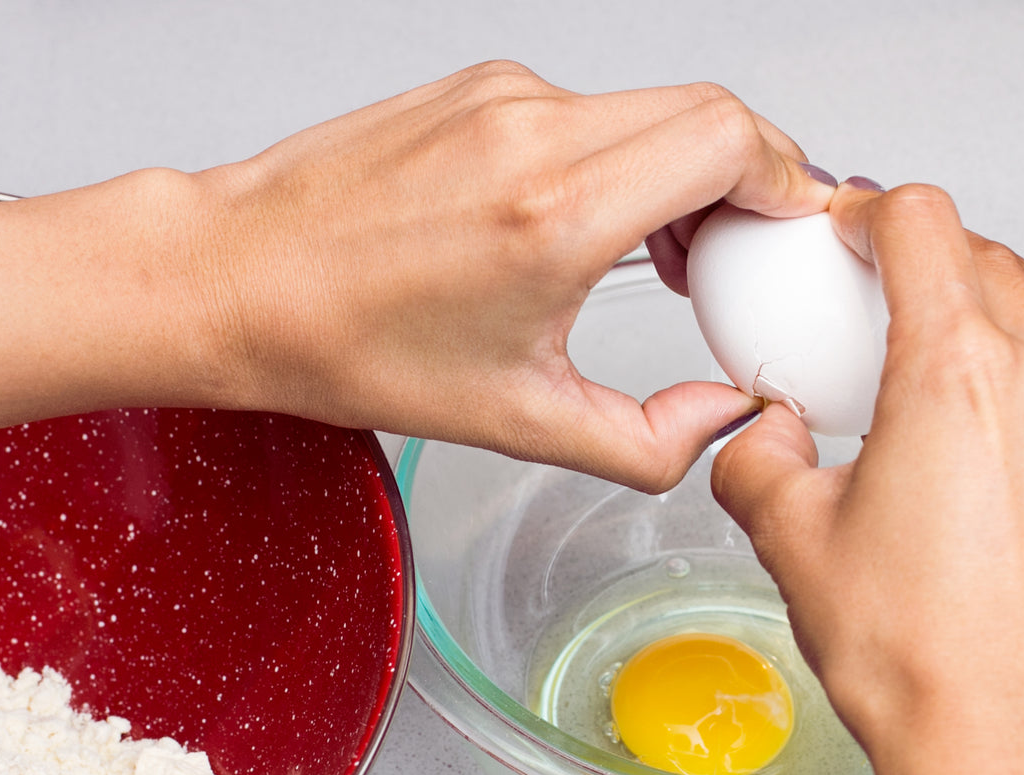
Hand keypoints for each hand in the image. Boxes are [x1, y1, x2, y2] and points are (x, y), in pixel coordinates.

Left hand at [0, 62, 829, 510]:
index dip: (788, 184)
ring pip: (645, 106)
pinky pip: (583, 106)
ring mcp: (499, 98)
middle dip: (747, 179)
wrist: (235, 280)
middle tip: (731, 257)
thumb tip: (722, 417)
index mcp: (556, 214)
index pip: (731, 141)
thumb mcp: (513, 421)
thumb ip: (646, 437)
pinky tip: (585, 221)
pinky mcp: (471, 88)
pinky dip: (615, 154)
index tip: (787, 239)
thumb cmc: (346, 345)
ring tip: (658, 251)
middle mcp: (534, 132)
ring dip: (679, 168)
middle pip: (707, 111)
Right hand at [711, 183, 1023, 774]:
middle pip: (986, 263)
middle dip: (923, 265)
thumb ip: (757, 457)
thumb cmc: (918, 654)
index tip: (847, 231)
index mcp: (957, 372)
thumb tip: (761, 436)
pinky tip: (964, 470)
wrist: (1009, 749)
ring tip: (912, 398)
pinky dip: (1013, 401)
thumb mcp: (791, 537)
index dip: (872, 211)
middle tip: (868, 306)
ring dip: (972, 334)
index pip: (923, 222)